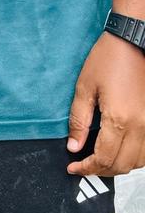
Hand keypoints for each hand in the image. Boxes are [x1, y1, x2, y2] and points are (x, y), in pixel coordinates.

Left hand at [66, 32, 144, 176]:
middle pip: (122, 165)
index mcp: (119, 119)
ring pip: (138, 162)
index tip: (74, 167)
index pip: (103, 159)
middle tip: (84, 165)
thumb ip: (78, 120)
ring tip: (101, 158)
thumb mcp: (84, 87)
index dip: (86, 168)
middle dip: (101, 170)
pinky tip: (120, 149)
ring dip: (119, 165)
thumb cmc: (108, 59)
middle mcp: (140, 126)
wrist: (133, 42)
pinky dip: (134, 157)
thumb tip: (74, 146)